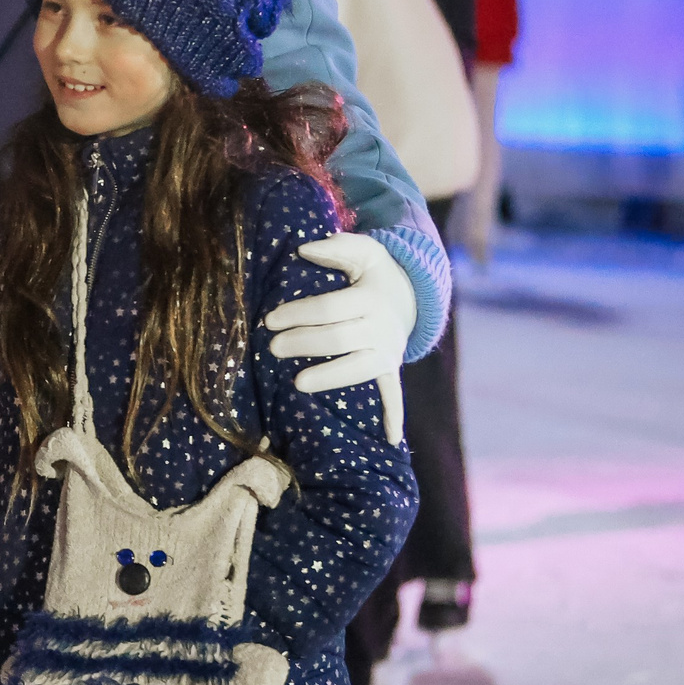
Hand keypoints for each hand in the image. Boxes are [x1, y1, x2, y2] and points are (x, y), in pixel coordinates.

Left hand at [267, 233, 413, 443]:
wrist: (413, 295)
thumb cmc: (376, 272)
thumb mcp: (364, 250)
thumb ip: (335, 246)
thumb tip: (303, 249)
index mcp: (371, 298)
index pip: (329, 309)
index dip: (298, 314)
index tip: (270, 319)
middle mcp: (382, 327)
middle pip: (338, 339)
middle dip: (303, 344)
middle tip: (272, 347)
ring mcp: (388, 351)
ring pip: (358, 369)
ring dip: (328, 377)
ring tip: (297, 383)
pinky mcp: (391, 368)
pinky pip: (394, 392)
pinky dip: (394, 415)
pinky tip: (389, 438)